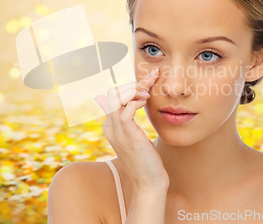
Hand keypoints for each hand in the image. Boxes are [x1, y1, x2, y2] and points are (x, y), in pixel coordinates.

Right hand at [94, 66, 169, 192]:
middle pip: (112, 94)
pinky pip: (125, 109)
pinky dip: (135, 100)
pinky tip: (146, 101)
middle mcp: (110, 127)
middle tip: (152, 79)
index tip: (149, 80)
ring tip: (149, 91)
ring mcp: (117, 131)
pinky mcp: (128, 134)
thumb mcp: (135, 137)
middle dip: (132, 83)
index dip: (129, 87)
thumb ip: (128, 121)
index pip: (112, 97)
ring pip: (116, 98)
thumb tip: (125, 112)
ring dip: (134, 89)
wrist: (149, 183)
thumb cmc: (146, 161)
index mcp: (110, 126)